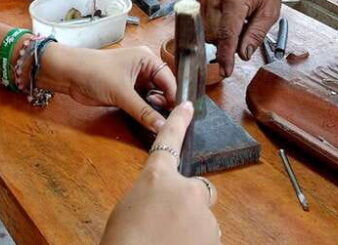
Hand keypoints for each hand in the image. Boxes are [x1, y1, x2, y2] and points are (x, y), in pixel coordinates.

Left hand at [39, 44, 175, 132]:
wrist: (68, 74)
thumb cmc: (94, 72)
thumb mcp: (121, 93)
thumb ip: (143, 111)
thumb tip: (163, 128)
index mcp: (147, 59)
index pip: (169, 80)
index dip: (174, 98)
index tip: (179, 117)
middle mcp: (144, 68)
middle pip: (163, 90)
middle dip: (165, 105)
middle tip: (167, 123)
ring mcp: (135, 80)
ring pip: (152, 98)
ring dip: (154, 111)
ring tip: (158, 125)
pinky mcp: (126, 92)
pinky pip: (141, 103)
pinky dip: (144, 113)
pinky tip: (149, 123)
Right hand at [101, 103, 219, 244]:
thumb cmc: (123, 240)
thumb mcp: (130, 207)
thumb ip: (152, 194)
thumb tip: (164, 202)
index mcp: (157, 177)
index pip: (169, 141)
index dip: (179, 122)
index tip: (188, 107)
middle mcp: (185, 189)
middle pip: (199, 188)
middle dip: (191, 201)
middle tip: (170, 220)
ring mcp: (203, 214)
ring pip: (203, 217)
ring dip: (191, 227)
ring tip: (167, 240)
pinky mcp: (214, 236)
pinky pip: (207, 237)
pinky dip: (196, 242)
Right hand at [196, 0, 285, 76]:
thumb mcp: (270, 13)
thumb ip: (255, 35)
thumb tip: (243, 55)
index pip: (226, 34)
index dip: (226, 56)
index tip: (226, 71)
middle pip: (214, 36)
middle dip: (227, 43)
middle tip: (243, 31)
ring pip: (205, 33)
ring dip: (220, 36)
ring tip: (235, 22)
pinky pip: (202, 24)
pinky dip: (213, 28)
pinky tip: (224, 20)